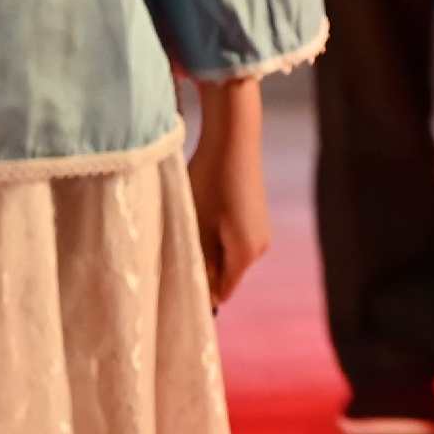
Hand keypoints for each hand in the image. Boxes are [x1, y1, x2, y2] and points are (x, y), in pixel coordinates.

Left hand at [187, 74, 269, 304]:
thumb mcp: (195, 226)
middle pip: (225, 274)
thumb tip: (196, 294)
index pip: (222, 292)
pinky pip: (232, 240)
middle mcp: (260, 247)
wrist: (233, 140)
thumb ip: (198, 262)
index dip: (197, 293)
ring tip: (185, 231)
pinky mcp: (256, 216)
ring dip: (207, 250)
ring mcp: (260, 230)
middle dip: (202, 268)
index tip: (172, 284)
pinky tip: (200, 217)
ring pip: (227, 256)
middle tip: (173, 253)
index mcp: (247, 253)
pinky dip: (215, 236)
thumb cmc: (210, 181)